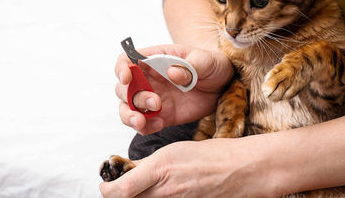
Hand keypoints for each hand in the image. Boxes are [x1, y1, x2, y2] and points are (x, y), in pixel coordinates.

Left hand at [99, 138, 273, 197]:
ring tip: (144, 186)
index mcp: (161, 169)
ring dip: (138, 196)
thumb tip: (130, 169)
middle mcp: (166, 192)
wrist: (238, 170)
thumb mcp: (174, 150)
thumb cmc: (209, 155)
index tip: (105, 184)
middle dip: (121, 194)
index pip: (122, 191)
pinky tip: (162, 192)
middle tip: (121, 185)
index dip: (108, 190)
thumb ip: (149, 164)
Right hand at [114, 44, 233, 134]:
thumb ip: (191, 65)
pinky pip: (143, 124)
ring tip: (143, 122)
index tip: (127, 78)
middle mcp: (148, 79)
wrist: (224, 87)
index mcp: (155, 59)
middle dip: (131, 97)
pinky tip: (159, 125)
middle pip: (123, 88)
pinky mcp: (160, 115)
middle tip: (154, 103)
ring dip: (130, 116)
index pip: (127, 60)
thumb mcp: (207, 61)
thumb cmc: (213, 66)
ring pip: (127, 108)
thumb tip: (172, 72)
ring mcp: (152, 98)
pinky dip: (145, 127)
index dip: (122, 68)